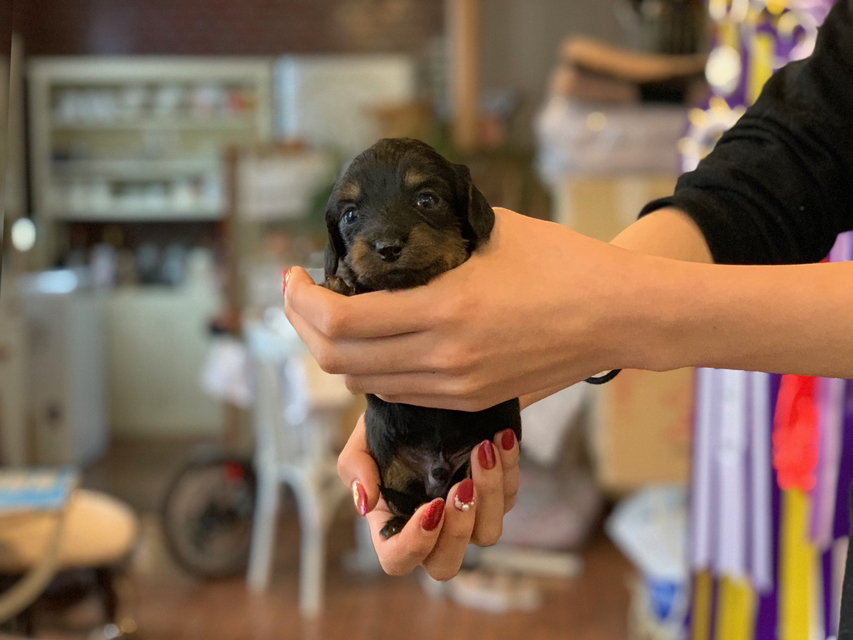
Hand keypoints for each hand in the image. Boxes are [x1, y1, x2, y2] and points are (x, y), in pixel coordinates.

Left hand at [284, 207, 640, 410]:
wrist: (619, 316)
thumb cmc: (564, 263)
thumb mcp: (492, 233)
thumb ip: (433, 234)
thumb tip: (389, 229)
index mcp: (446, 311)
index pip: (341, 323)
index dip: (300, 302)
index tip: (290, 274)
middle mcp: (445, 359)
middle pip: (338, 362)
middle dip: (303, 327)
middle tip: (299, 295)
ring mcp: (458, 387)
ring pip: (364, 383)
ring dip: (335, 351)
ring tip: (330, 314)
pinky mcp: (472, 400)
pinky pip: (399, 392)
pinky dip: (372, 368)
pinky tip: (374, 338)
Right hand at [339, 414, 519, 579]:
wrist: (430, 397)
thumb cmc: (391, 425)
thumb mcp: (364, 440)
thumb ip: (355, 468)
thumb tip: (365, 504)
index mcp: (394, 523)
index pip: (398, 560)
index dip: (414, 545)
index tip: (430, 507)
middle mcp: (433, 530)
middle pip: (446, 564)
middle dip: (458, 530)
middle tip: (462, 485)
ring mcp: (466, 518)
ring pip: (487, 534)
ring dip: (489, 495)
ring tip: (483, 450)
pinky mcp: (496, 498)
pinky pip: (509, 498)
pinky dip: (508, 468)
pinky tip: (500, 437)